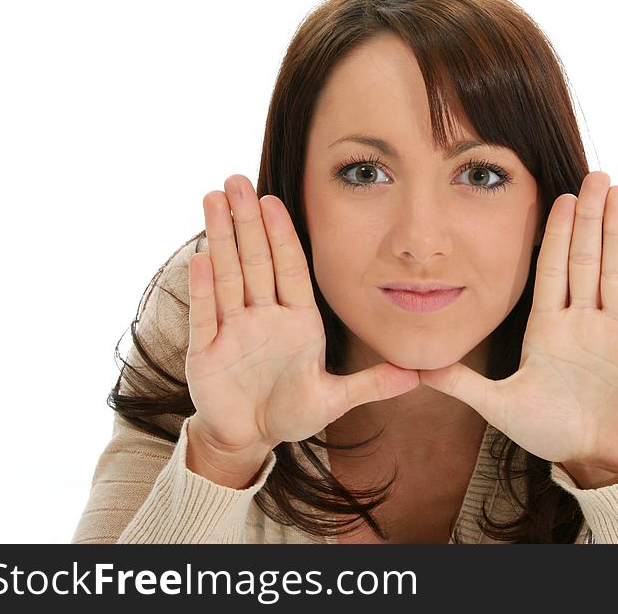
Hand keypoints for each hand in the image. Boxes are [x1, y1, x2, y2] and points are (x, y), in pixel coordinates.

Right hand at [185, 175, 419, 482]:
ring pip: (228, 276)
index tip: (276, 199)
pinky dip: (204, 290)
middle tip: (237, 180)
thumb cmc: (290, 413)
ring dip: (220, 239)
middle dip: (248, 221)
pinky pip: (206, 315)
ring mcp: (233, 330)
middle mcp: (263, 316)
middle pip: (256, 260)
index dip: (283, 235)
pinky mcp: (206, 351)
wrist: (251, 438)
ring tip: (212, 199)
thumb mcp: (334, 400)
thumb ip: (372, 385)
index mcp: (297, 319)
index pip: (290, 268)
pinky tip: (201, 259)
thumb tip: (416, 375)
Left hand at [418, 172, 617, 486]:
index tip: (558, 196)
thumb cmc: (550, 430)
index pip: (552, 270)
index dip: (556, 233)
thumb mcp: (499, 406)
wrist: (594, 457)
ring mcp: (615, 335)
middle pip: (586, 260)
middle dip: (590, 217)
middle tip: (595, 175)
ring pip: (616, 274)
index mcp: (550, 328)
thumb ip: (461, 384)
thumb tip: (415, 368)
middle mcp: (583, 322)